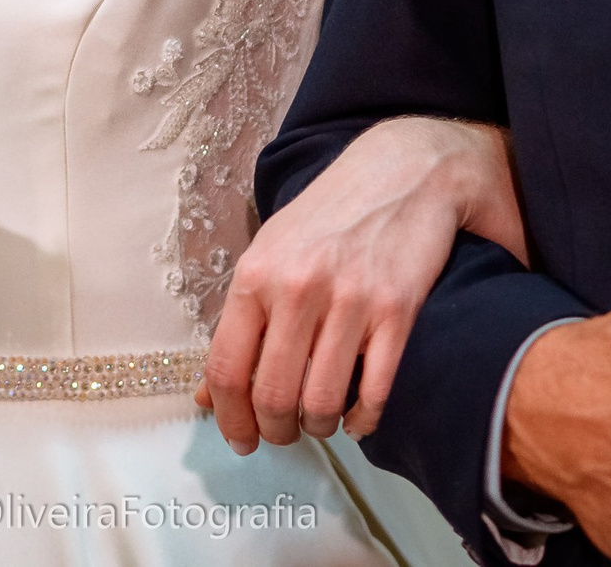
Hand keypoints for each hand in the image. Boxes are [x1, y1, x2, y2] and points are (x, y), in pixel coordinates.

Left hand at [202, 117, 524, 450]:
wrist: (403, 170)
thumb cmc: (329, 216)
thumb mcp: (270, 253)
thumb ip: (240, 322)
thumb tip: (206, 395)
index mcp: (256, 274)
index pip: (226, 367)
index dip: (230, 418)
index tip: (241, 439)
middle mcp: (298, 287)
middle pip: (273, 394)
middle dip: (276, 430)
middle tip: (285, 432)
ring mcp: (350, 299)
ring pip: (321, 402)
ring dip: (319, 426)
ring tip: (322, 419)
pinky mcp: (398, 310)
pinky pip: (374, 391)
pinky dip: (364, 419)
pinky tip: (359, 416)